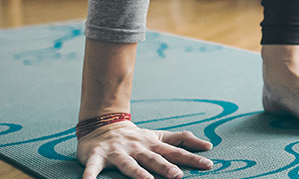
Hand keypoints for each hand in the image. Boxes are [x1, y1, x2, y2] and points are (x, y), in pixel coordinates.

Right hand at [78, 120, 213, 178]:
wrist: (103, 124)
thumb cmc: (136, 137)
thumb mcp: (159, 136)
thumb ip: (181, 140)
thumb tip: (208, 146)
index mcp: (152, 144)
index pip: (175, 151)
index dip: (191, 158)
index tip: (208, 164)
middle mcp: (137, 147)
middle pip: (153, 158)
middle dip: (166, 167)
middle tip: (178, 177)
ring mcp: (117, 151)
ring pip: (128, 164)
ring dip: (137, 173)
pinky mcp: (97, 156)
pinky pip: (93, 167)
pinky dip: (90, 176)